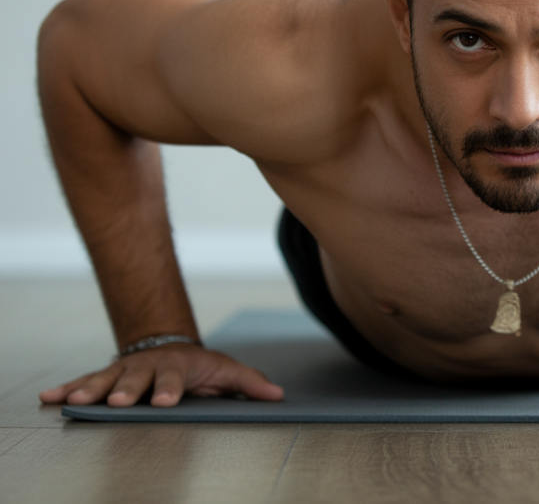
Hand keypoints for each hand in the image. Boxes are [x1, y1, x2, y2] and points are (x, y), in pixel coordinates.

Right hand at [38, 344, 283, 407]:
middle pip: (136, 378)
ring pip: (106, 378)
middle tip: (117, 401)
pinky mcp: (107, 376)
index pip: (174, 379)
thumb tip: (278, 395)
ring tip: (75, 401)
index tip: (164, 401)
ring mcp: (125, 371)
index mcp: (178, 367)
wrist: (171, 346)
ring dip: (90, 389)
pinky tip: (50, 397)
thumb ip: (250, 383)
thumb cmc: (200, 366)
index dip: (170, 389)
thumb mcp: (227, 371)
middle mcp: (149, 367)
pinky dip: (68, 388)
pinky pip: (85, 381)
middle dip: (126, 389)